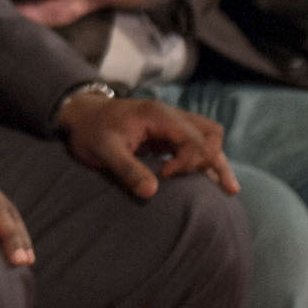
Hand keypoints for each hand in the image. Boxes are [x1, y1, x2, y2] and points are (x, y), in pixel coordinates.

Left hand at [55, 92, 238, 199]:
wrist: (80, 117)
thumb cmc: (90, 132)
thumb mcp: (103, 152)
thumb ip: (127, 169)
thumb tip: (152, 192)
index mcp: (158, 115)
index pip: (194, 138)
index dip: (187, 162)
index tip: (165, 175)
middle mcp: (169, 115)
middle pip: (210, 134)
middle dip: (211, 160)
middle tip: (205, 186)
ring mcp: (170, 122)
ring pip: (208, 136)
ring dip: (215, 159)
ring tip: (227, 188)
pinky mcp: (167, 132)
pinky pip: (197, 142)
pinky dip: (205, 159)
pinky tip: (212, 179)